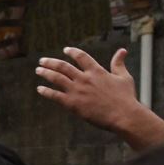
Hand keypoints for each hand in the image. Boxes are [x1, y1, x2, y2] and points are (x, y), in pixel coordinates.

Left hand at [36, 47, 163, 150]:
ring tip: (38, 70)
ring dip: (45, 73)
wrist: (122, 115)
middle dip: (51, 62)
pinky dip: (46, 92)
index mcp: (96, 71)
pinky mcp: (72, 104)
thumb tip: (122, 50)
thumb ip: (118, 63)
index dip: (72, 52)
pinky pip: (55, 96)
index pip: (81, 57)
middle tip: (42, 60)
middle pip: (63, 66)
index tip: (65, 49)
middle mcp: (84, 78)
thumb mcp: (124, 77)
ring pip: (56, 78)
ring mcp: (77, 91)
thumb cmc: (125, 97)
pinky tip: (39, 89)